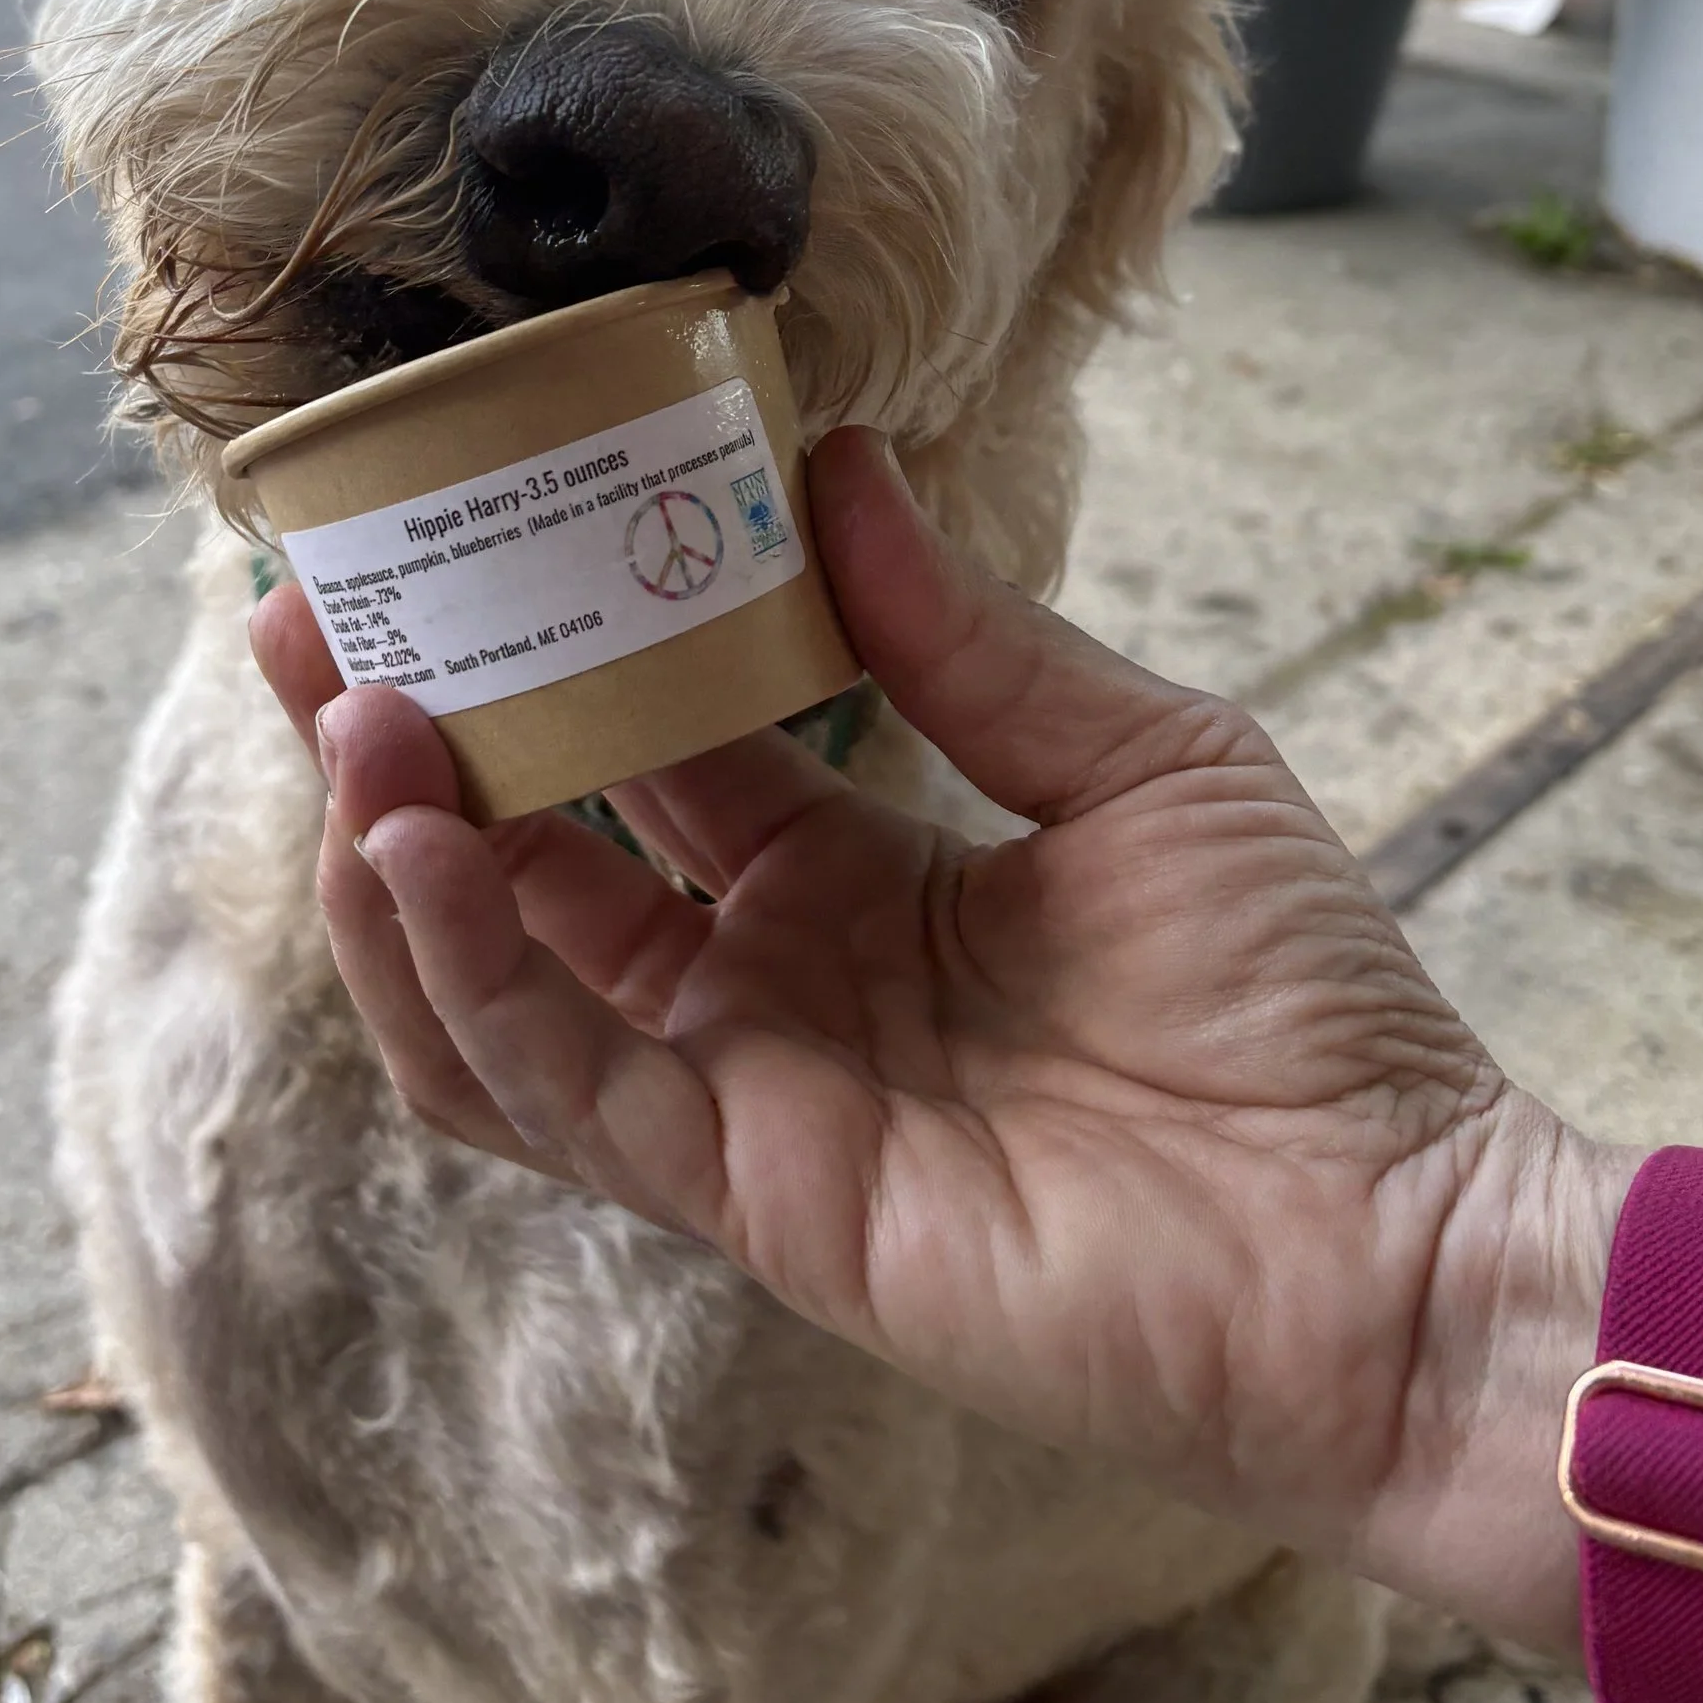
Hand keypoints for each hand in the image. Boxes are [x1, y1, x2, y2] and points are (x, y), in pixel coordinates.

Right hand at [253, 430, 1614, 1612]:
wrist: (1388, 1239)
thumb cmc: (1304, 1003)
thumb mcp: (1141, 762)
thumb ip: (964, 637)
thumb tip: (832, 462)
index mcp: (858, 878)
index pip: (651, 752)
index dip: (547, 657)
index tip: (452, 542)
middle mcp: (775, 984)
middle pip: (539, 862)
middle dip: (418, 748)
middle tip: (314, 620)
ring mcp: (752, 1099)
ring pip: (507, 990)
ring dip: (410, 866)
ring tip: (357, 726)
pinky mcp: (755, 1199)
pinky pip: (566, 1093)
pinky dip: (478, 981)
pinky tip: (428, 862)